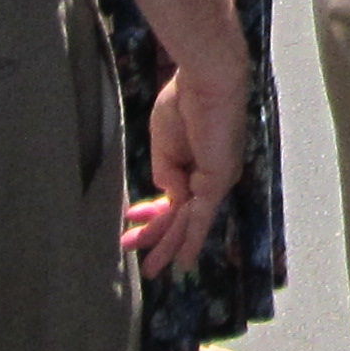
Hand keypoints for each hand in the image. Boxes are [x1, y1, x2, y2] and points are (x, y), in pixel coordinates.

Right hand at [120, 60, 251, 276]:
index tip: (131, 219)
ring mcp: (216, 181)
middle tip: (137, 255)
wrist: (206, 80)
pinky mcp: (218, 182)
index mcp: (196, 163)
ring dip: (166, 245)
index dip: (152, 212)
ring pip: (188, 222)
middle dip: (157, 236)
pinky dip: (191, 239)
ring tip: (150, 270)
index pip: (174, 197)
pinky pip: (200, 216)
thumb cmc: (184, 100)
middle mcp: (210, 176)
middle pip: (180, 215)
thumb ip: (166, 172)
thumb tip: (168, 197)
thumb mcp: (164, 142)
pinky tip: (182, 261)